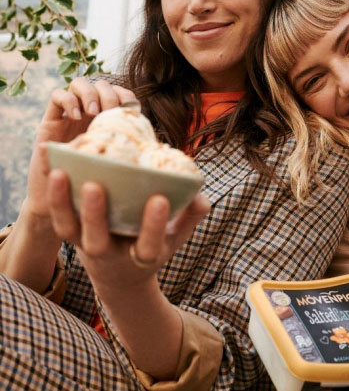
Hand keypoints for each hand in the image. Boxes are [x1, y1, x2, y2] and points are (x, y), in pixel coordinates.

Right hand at [24, 77, 135, 224]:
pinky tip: (77, 116)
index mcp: (109, 120)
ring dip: (90, 93)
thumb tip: (159, 148)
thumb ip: (132, 152)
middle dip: (108, 94)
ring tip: (93, 112)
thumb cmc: (94, 184)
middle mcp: (90, 114)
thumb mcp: (117, 164)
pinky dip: (68, 100)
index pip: (121, 94)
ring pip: (79, 84)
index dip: (127, 96)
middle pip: (102, 85)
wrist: (60, 200)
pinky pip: (57, 96)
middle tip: (108, 111)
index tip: (131, 111)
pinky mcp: (49, 121)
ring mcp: (70, 115)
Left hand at [47, 170, 209, 296]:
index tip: (160, 199)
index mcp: (142, 256)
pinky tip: (51, 168)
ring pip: (70, 230)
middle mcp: (111, 255)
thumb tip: (202, 197)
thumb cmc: (152, 246)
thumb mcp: (176, 237)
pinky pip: (57, 218)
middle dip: (96, 215)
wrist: (119, 275)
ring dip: (62, 203)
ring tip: (60, 173)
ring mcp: (86, 245)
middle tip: (95, 186)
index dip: (153, 225)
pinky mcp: (71, 236)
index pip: (148, 245)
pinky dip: (51, 196)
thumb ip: (191, 216)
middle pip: (98, 241)